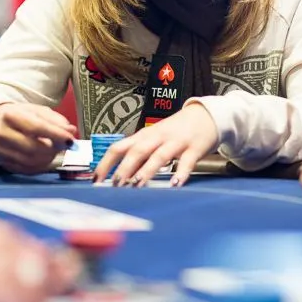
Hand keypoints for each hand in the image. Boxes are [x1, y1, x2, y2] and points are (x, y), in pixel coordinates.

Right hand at [0, 103, 76, 173]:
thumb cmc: (22, 116)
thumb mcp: (40, 111)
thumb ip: (57, 121)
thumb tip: (71, 131)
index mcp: (11, 115)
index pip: (36, 127)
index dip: (56, 135)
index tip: (71, 140)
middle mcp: (2, 133)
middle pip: (33, 148)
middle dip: (53, 149)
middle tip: (64, 146)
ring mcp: (1, 150)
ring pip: (31, 161)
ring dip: (49, 158)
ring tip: (54, 150)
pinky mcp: (4, 163)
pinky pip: (28, 170)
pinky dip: (41, 166)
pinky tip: (45, 157)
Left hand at [94, 103, 218, 187]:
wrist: (206, 114)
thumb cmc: (176, 130)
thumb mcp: (154, 138)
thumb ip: (139, 155)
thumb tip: (118, 176)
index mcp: (144, 136)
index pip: (119, 148)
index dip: (106, 163)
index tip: (95, 180)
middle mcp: (157, 137)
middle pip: (137, 151)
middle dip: (124, 169)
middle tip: (115, 186)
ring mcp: (176, 142)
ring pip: (159, 156)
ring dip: (147, 171)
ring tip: (137, 185)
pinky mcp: (194, 148)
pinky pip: (186, 161)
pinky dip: (180, 173)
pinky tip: (175, 184)